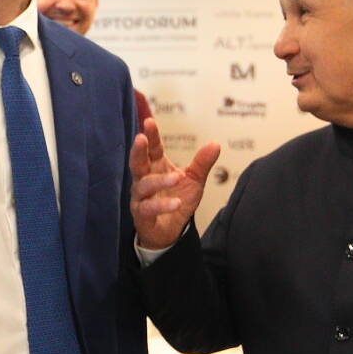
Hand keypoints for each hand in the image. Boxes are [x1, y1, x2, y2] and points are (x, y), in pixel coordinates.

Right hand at [130, 117, 219, 251]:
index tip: (149, 122)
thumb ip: (202, 163)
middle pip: (137, 162)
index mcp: (156, 167)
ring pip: (144, 186)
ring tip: (177, 178)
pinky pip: (148, 208)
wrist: (171, 231)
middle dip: (138, 150)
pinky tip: (176, 203)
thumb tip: (215, 144)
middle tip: (140, 138)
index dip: (151, 136)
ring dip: (159, 181)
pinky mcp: (142, 215)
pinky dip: (162, 205)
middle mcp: (144, 180)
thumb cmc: (178, 199)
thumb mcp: (194, 180)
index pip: (152, 149)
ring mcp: (140, 197)